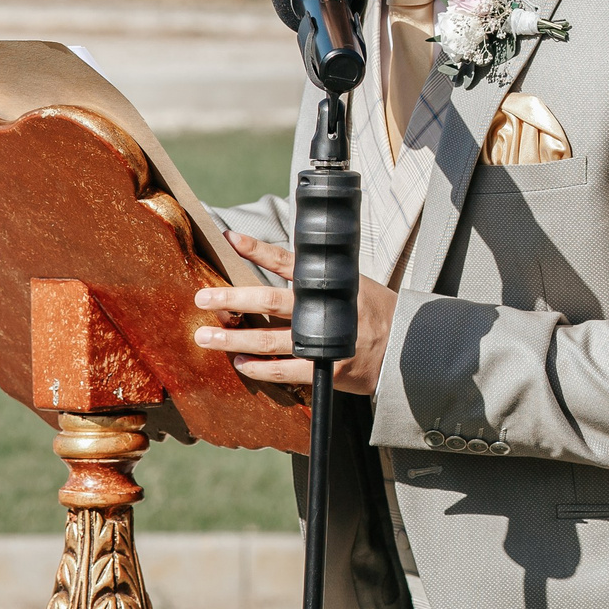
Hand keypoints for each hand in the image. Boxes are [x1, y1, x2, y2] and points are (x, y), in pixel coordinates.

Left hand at [192, 230, 395, 394]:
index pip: (288, 261)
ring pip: (269, 339)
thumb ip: (318, 279)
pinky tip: (240, 363)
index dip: (258, 249)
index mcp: (330, 282)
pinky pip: (284, 371)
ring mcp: (324, 341)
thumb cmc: (374, 312)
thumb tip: (279, 266)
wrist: (404, 347)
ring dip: (234, 338)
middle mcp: (324, 309)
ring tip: (206, 336)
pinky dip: (259, 368)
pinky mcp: (326, 369)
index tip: (230, 238)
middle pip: (269, 300)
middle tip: (203, 297)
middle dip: (233, 298)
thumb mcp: (353, 283)